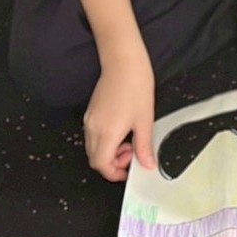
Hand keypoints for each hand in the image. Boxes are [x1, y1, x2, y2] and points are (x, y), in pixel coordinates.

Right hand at [84, 46, 155, 181]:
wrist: (124, 63)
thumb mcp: (144, 120)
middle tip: (132, 154)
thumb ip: (144, 146)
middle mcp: (93, 128)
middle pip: (95, 159)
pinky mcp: (90, 112)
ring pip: (93, 148)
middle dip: (113, 163)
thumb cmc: (136, 87)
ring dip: (109, 152)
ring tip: (130, 140)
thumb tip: (147, 164)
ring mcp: (89, 120)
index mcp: (106, 133)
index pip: (101, 165)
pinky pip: (93, 135)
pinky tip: (122, 130)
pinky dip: (105, 141)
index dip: (114, 173)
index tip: (128, 171)